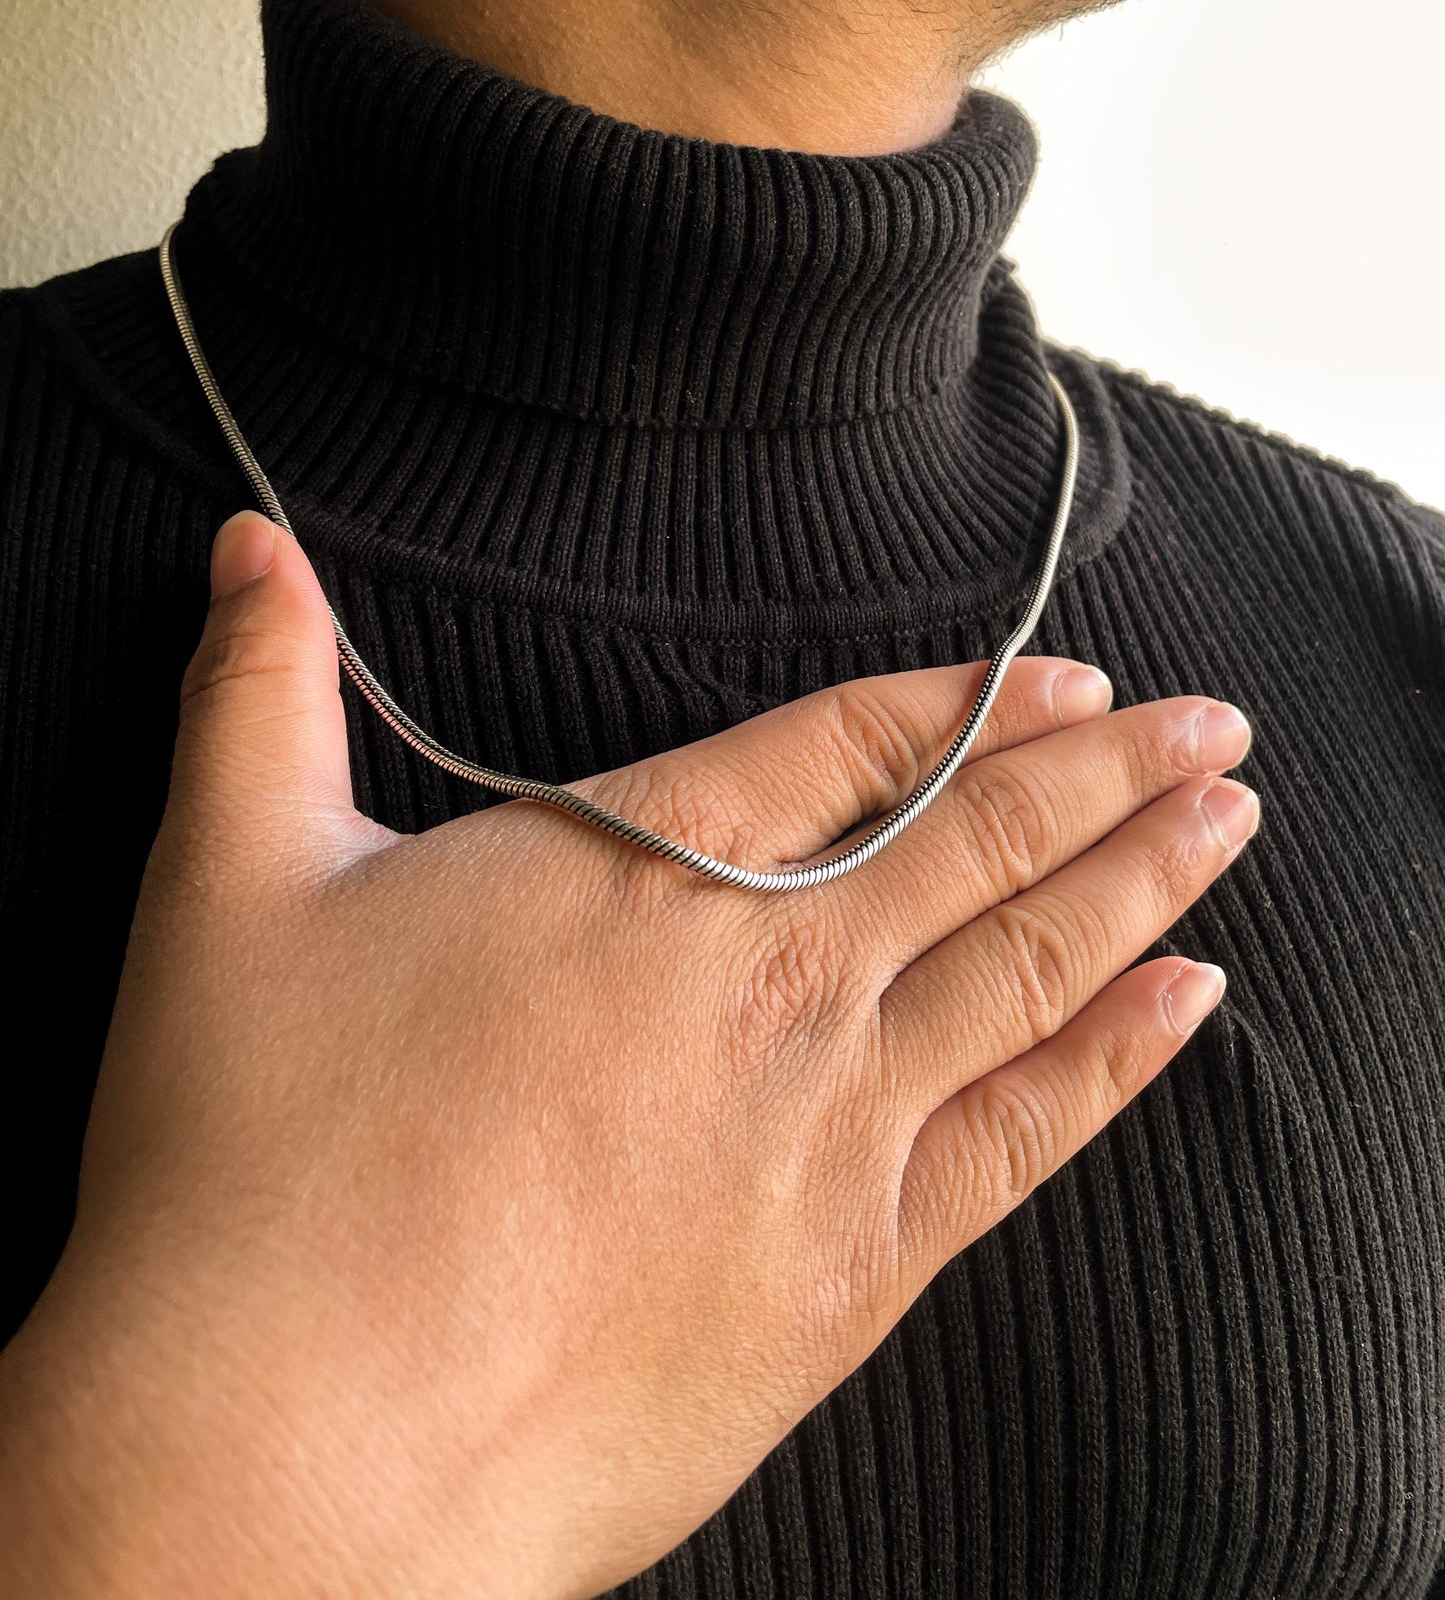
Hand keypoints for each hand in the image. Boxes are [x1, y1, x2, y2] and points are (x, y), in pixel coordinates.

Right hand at [0, 510, 1255, 1599]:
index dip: (968, 701)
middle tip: (1213, 720)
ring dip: (1143, 877)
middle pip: (978, 839)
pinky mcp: (846, 1275)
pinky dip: (1117, 1059)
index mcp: (635, 872)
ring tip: (1232, 812)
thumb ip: (258, 697)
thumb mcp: (227, 887)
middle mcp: (763, 981)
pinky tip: (1189, 1001)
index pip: (847, 747)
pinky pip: (1023, 1138)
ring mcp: (825, 1128)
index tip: (1065, 674)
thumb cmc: (249, 1163)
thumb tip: (247, 547)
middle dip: (1109, 766)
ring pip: (1029, 964)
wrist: (285, 1442)